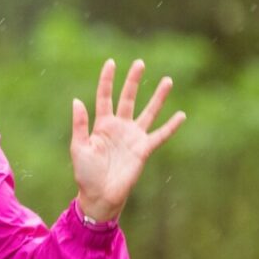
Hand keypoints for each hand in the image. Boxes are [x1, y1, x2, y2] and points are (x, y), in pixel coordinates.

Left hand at [71, 58, 185, 221]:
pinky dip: (171, 126)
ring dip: (158, 97)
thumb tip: (76, 100)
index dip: (107, 80)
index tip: (111, 62)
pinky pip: (160, 135)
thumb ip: (80, 124)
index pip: (105, 97)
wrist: (100, 196)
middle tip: (140, 63)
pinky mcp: (144, 149)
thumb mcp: (79, 147)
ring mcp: (133, 137)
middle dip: (134, 81)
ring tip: (168, 80)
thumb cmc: (85, 173)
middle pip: (128, 98)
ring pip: (148, 112)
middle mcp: (119, 127)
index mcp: (101, 124)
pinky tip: (181, 115)